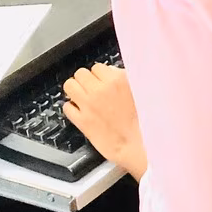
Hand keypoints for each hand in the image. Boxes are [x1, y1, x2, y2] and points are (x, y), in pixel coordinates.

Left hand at [62, 64, 146, 178]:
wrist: (139, 144)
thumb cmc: (145, 121)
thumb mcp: (142, 91)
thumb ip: (125, 79)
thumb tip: (111, 73)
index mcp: (118, 80)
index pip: (98, 67)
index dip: (100, 75)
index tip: (102, 82)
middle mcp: (101, 89)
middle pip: (80, 73)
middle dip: (85, 80)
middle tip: (91, 89)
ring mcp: (89, 105)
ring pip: (69, 86)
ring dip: (75, 90)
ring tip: (82, 97)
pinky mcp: (81, 120)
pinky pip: (67, 107)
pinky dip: (72, 108)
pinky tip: (81, 112)